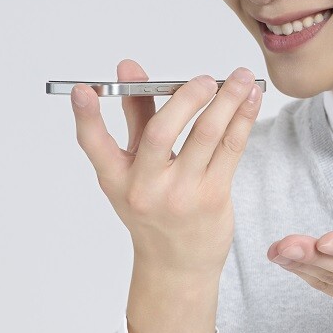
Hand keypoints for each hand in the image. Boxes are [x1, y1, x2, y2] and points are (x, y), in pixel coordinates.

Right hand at [70, 59, 261, 278]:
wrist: (178, 264)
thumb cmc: (155, 208)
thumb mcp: (135, 168)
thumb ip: (135, 116)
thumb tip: (129, 68)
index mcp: (116, 180)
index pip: (95, 145)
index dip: (86, 117)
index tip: (82, 90)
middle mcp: (145, 188)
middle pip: (161, 133)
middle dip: (185, 98)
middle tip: (205, 79)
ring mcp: (180, 195)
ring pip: (206, 136)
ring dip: (227, 101)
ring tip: (242, 78)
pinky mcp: (212, 198)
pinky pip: (230, 149)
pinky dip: (242, 119)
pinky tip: (250, 100)